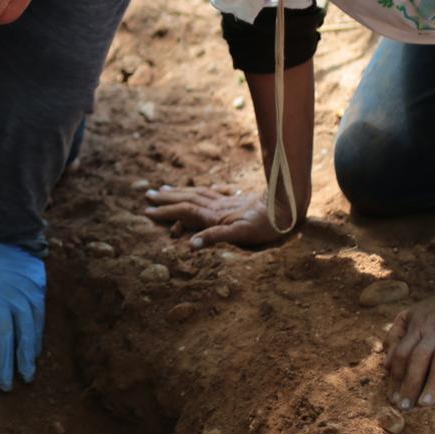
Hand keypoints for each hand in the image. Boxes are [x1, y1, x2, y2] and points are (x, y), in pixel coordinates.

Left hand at [0, 230, 44, 390]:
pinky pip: (38, 321)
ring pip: (25, 334)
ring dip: (25, 358)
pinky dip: (37, 339)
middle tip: (5, 388)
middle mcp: (4, 302)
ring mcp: (23, 298)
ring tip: (26, 378)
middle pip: (4, 341)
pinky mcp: (37, 292)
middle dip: (3, 367)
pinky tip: (36, 353)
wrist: (4, 226)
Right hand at [143, 183, 292, 248]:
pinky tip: (204, 188)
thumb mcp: (240, 236)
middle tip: (148, 195)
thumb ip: (214, 238)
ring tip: (166, 188)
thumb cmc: (265, 226)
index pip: (184, 211)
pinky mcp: (240, 199)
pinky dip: (205, 191)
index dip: (165, 212)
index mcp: (214, 216)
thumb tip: (189, 245)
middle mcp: (218, 206)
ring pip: (199, 194)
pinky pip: (217, 193)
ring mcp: (228, 201)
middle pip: (187, 199)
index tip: (147, 211)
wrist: (287, 208)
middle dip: (167, 198)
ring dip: (181, 192)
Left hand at [385, 290, 434, 409]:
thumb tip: (385, 364)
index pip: (401, 353)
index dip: (395, 377)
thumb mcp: (413, 315)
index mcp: (417, 326)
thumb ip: (396, 335)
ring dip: (433, 384)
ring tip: (425, 403)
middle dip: (410, 385)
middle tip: (405, 406)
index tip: (393, 397)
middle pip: (418, 359)